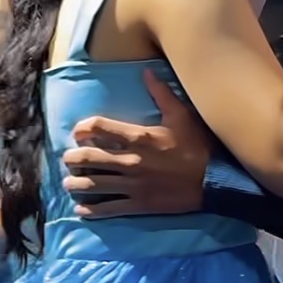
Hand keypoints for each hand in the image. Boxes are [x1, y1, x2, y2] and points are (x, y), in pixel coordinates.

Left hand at [62, 69, 211, 217]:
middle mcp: (130, 160)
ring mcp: (133, 185)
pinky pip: (108, 208)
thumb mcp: (182, 115)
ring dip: (76, 183)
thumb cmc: (198, 146)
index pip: (100, 127)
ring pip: (94, 184)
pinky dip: (92, 209)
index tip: (78, 131)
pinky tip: (82, 208)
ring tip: (70, 182)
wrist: (214, 180)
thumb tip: (146, 72)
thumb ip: (162, 94)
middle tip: (68, 158)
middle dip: (73, 158)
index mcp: (138, 136)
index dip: (83, 128)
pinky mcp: (139, 204)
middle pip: (89, 158)